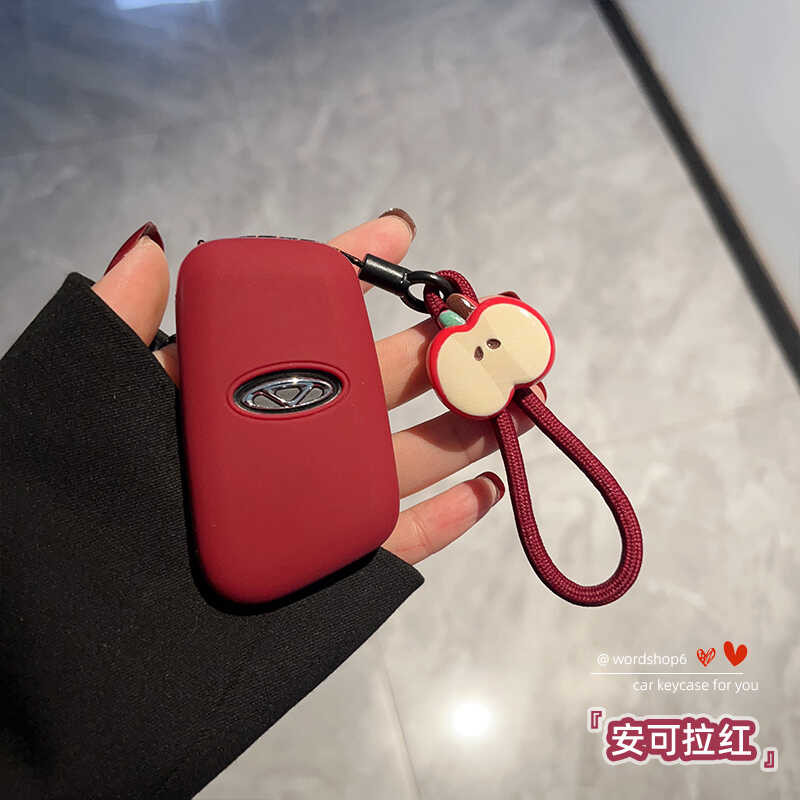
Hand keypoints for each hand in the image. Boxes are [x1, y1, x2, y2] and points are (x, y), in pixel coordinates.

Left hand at [93, 215, 542, 564]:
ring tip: (515, 398)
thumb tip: (152, 242)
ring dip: (466, 425)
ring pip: (407, 453)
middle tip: (495, 324)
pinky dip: (450, 517)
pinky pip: (400, 538)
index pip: (306, 314)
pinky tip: (490, 488)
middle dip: (443, 349)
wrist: (89, 607)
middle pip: (380, 382)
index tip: (402, 234)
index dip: (356, 269)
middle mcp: (290, 433)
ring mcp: (315, 497)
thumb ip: (121, 319)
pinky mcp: (332, 563)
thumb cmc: (89, 490)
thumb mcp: (97, 390)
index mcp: (244, 386)